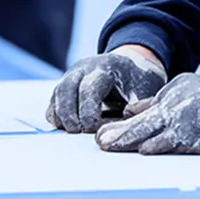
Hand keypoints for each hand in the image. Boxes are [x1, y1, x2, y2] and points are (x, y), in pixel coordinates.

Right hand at [45, 45, 167, 132]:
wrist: (133, 66)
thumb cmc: (140, 82)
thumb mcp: (144, 93)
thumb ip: (135, 110)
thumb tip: (122, 131)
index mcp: (107, 67)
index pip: (90, 88)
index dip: (87, 110)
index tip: (90, 129)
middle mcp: (86, 67)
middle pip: (67, 87)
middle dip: (69, 112)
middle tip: (75, 132)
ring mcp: (74, 74)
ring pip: (58, 92)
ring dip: (60, 113)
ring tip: (69, 131)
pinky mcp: (68, 83)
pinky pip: (56, 97)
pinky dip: (56, 111)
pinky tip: (63, 125)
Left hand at [95, 74, 199, 154]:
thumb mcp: (191, 90)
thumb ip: (163, 100)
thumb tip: (133, 111)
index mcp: (173, 91)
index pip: (143, 108)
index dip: (123, 122)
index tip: (105, 130)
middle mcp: (175, 103)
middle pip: (140, 120)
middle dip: (118, 132)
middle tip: (99, 140)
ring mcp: (184, 120)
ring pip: (149, 132)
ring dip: (128, 141)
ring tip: (109, 146)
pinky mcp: (196, 137)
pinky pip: (171, 143)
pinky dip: (155, 146)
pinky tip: (141, 151)